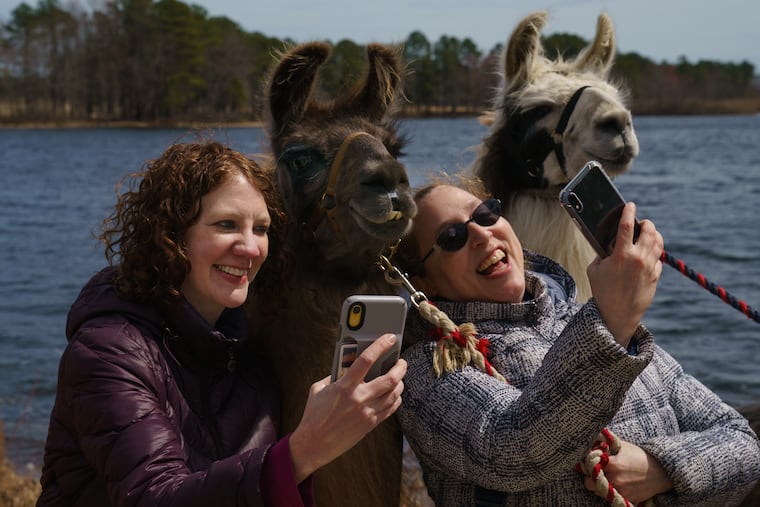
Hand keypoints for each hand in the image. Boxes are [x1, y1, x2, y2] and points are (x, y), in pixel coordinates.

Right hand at [288, 333, 406, 482]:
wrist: (313, 444)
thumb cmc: (314, 414)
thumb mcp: (319, 388)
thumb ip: (334, 375)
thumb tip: (348, 364)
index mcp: (344, 386)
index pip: (366, 360)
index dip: (380, 345)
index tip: (389, 338)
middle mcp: (359, 399)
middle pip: (390, 379)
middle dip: (400, 367)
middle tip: (401, 361)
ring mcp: (367, 413)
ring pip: (394, 394)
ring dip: (400, 382)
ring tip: (399, 376)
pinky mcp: (370, 424)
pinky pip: (391, 408)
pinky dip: (396, 398)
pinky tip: (395, 393)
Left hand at [583, 439, 672, 502]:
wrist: (661, 471)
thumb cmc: (640, 456)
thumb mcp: (621, 446)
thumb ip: (604, 443)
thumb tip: (590, 440)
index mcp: (611, 465)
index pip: (587, 467)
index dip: (586, 465)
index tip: (588, 462)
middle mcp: (614, 481)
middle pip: (589, 484)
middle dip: (590, 478)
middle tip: (595, 472)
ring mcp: (621, 492)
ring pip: (599, 493)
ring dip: (599, 487)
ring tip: (608, 478)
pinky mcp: (628, 500)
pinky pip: (611, 500)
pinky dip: (611, 493)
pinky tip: (616, 485)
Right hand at [587, 202, 662, 345]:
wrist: (617, 314)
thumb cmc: (602, 291)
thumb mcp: (594, 269)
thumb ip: (602, 254)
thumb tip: (609, 244)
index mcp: (621, 255)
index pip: (626, 226)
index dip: (628, 212)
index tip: (630, 205)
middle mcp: (638, 258)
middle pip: (648, 231)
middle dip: (646, 223)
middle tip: (642, 223)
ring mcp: (649, 267)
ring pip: (658, 242)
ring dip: (654, 234)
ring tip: (648, 233)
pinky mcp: (656, 276)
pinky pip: (659, 258)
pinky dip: (654, 252)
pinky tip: (648, 253)